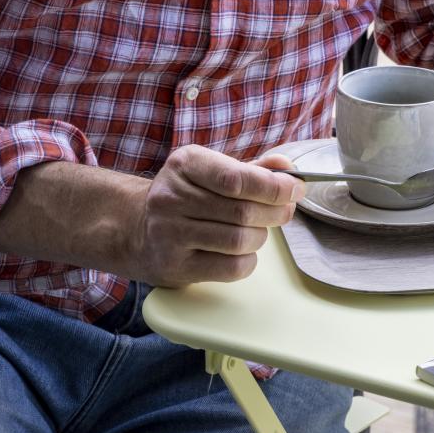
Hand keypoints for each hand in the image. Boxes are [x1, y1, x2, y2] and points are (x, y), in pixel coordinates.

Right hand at [131, 145, 304, 286]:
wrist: (137, 229)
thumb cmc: (188, 197)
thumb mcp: (213, 171)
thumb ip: (253, 170)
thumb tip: (289, 170)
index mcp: (185, 164)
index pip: (237, 179)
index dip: (274, 187)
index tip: (295, 189)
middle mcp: (171, 197)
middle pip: (243, 211)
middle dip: (275, 212)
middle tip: (284, 211)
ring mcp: (169, 234)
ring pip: (239, 240)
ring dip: (261, 236)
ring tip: (258, 230)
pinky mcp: (175, 266)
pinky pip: (231, 268)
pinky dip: (248, 260)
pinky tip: (242, 251)